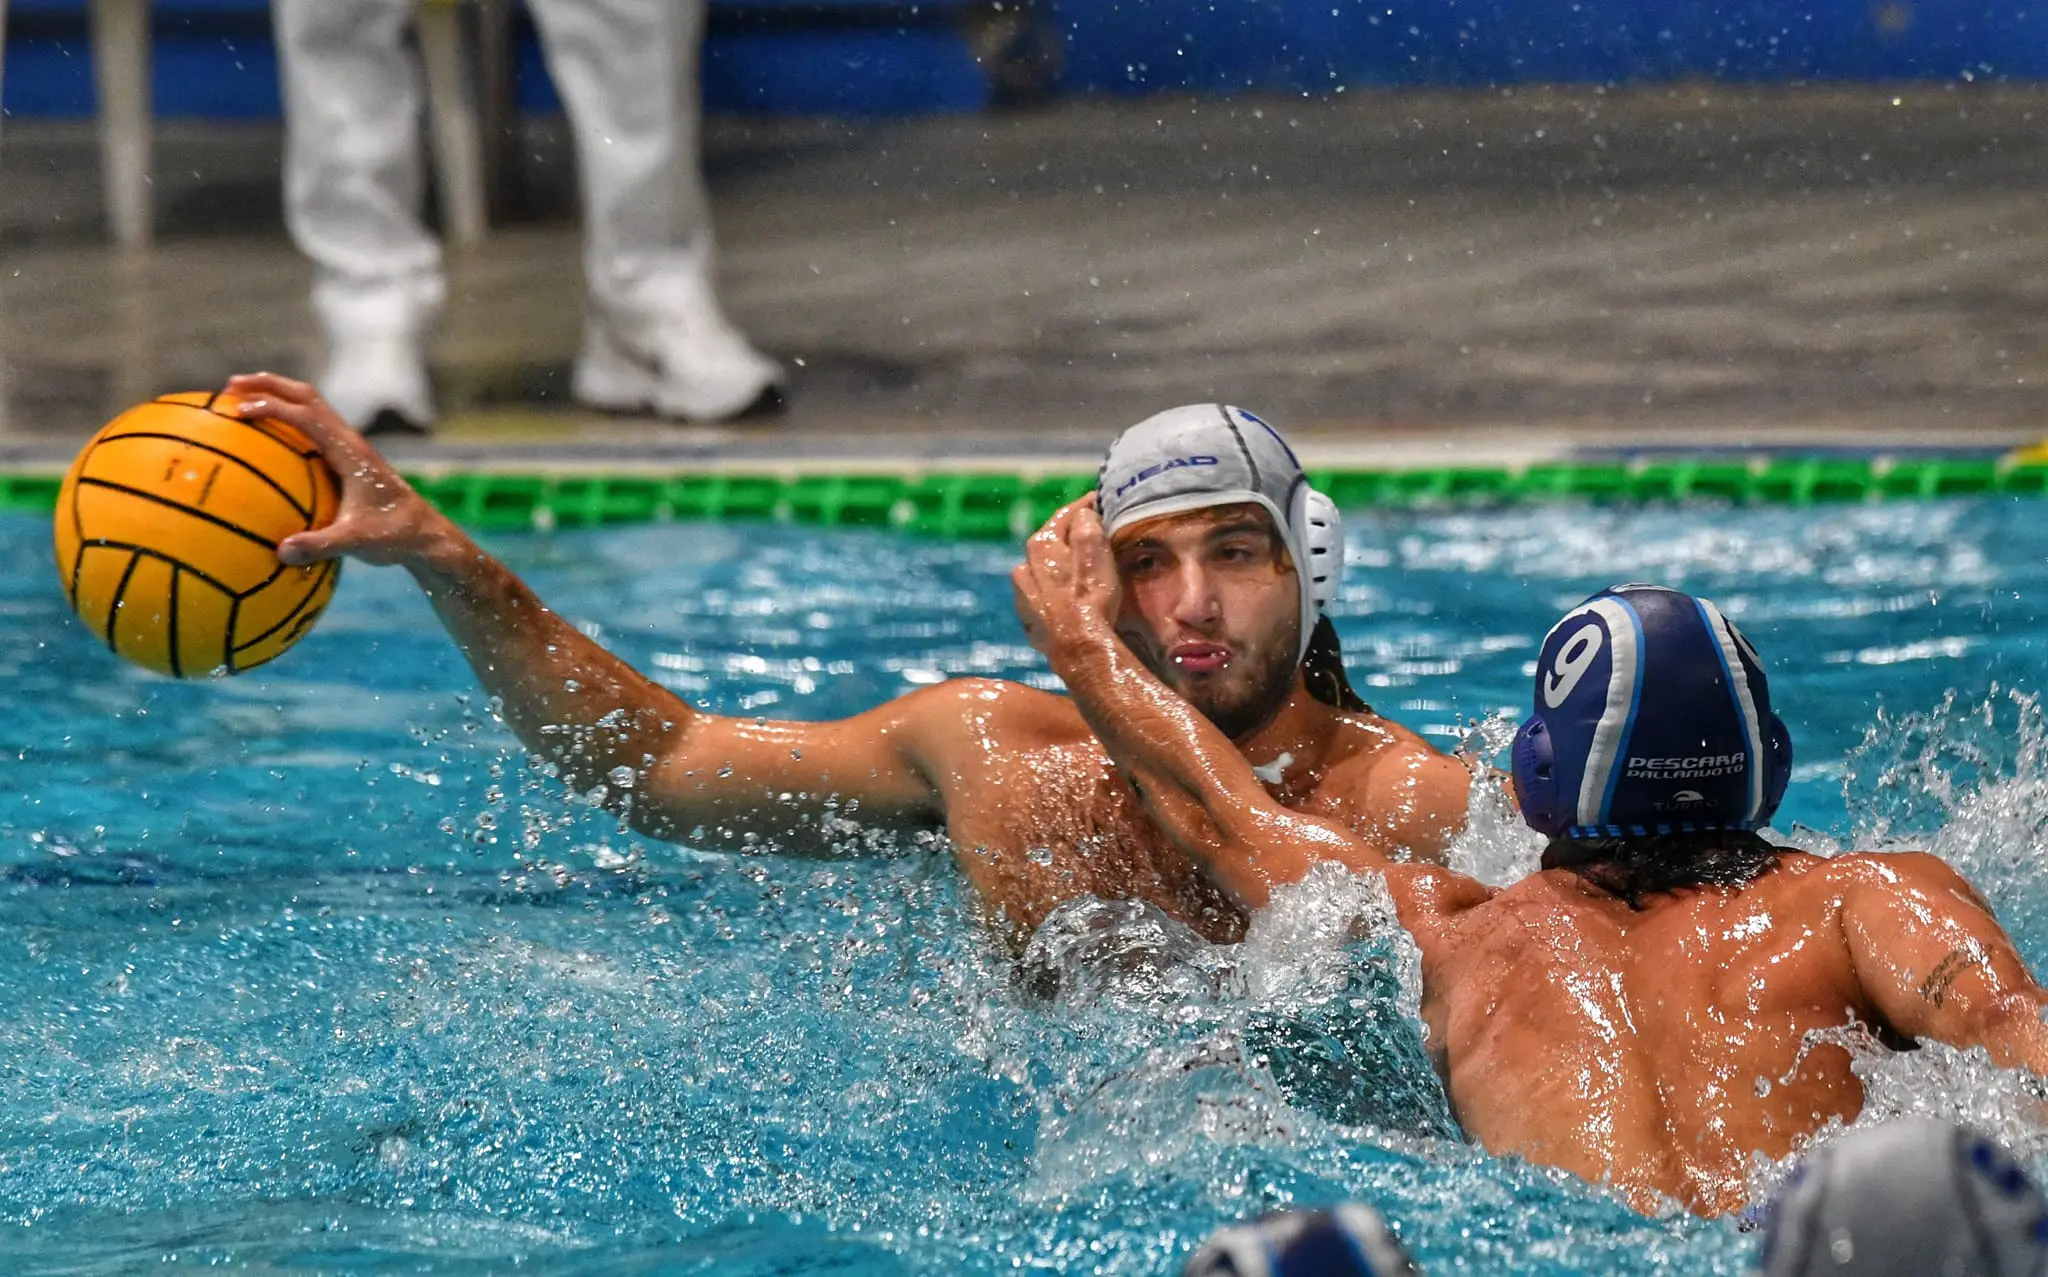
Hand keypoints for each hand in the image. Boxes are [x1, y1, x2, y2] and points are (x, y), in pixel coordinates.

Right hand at [226, 372, 453, 567]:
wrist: (426, 535)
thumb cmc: (395, 536)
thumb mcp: (358, 543)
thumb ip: (322, 546)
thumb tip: (281, 553)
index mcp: (350, 452)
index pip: (307, 417)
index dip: (273, 408)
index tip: (239, 409)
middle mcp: (350, 441)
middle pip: (306, 396)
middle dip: (269, 385)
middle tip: (230, 385)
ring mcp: (349, 447)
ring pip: (311, 406)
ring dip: (278, 395)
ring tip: (241, 399)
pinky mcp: (348, 458)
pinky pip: (313, 428)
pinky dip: (287, 420)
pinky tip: (264, 439)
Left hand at [1011, 495, 1121, 661]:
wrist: (1079, 646)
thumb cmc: (1090, 594)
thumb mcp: (1094, 546)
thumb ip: (1086, 522)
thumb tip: (1083, 515)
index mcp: (1040, 545)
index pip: (1064, 516)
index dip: (1085, 506)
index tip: (1099, 500)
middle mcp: (1024, 568)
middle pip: (1051, 545)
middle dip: (1070, 538)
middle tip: (1093, 535)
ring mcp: (1024, 597)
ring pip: (1043, 573)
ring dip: (1060, 568)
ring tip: (1080, 571)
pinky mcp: (1031, 622)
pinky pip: (1044, 599)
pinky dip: (1056, 594)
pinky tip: (1069, 600)